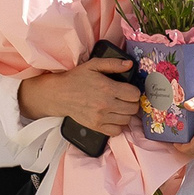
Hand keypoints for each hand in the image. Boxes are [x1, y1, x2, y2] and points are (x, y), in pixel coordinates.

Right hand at [20, 57, 140, 137]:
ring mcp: (101, 117)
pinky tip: (113, 117)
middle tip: (125, 99)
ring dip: (126, 114)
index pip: (134, 95)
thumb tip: (129, 64)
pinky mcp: (96, 126)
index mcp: (107, 88)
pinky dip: (118, 125)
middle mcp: (105, 104)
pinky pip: (116, 131)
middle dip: (132, 103)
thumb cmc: (76, 79)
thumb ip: (113, 63)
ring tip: (119, 107)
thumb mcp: (93, 65)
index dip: (134, 92)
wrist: (59, 95)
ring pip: (127, 120)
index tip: (128, 90)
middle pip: (133, 108)